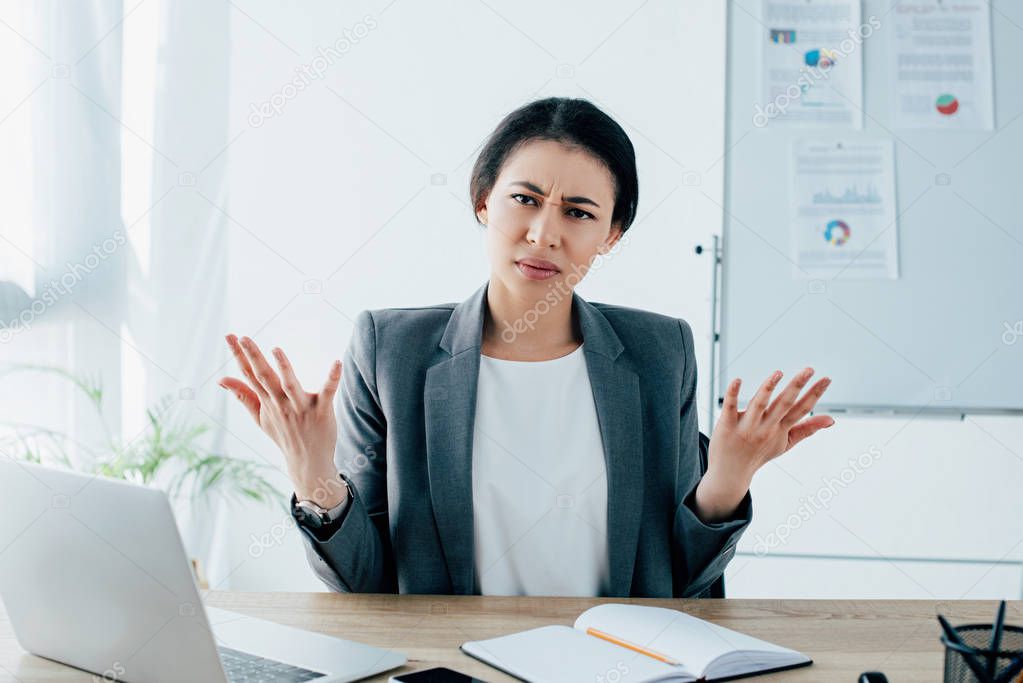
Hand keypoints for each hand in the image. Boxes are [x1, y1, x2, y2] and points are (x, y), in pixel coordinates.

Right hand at [218, 334, 346, 506]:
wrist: (307, 461)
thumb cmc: (284, 434)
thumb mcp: (260, 416)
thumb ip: (243, 395)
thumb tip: (221, 379)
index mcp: (267, 401)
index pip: (249, 374)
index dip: (239, 355)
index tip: (229, 336)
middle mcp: (281, 403)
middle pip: (265, 377)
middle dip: (254, 357)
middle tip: (244, 338)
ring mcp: (301, 407)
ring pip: (290, 385)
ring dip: (284, 368)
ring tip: (276, 349)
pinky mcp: (322, 411)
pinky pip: (327, 392)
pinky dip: (332, 378)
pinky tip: (337, 363)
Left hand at [695, 367, 834, 521]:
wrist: (731, 473)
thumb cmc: (759, 454)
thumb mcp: (786, 443)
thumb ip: (807, 429)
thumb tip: (831, 420)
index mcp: (780, 429)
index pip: (801, 409)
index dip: (815, 394)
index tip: (826, 379)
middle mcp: (765, 427)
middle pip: (783, 404)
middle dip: (797, 386)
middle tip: (809, 370)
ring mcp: (746, 426)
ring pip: (759, 405)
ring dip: (768, 389)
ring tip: (778, 373)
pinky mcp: (727, 424)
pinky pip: (729, 407)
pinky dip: (733, 394)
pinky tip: (737, 380)